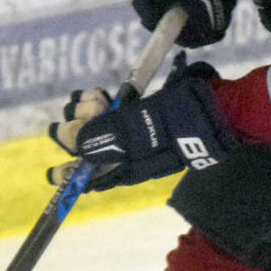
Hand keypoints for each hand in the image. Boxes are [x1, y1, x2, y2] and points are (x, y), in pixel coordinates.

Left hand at [58, 63, 234, 191]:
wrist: (220, 105)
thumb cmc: (184, 120)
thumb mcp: (145, 128)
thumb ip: (111, 136)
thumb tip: (78, 147)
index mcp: (133, 166)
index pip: (95, 177)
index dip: (71, 175)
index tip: (50, 174)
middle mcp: (133, 154)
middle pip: (93, 148)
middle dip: (77, 129)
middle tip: (67, 113)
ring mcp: (138, 134)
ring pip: (99, 126)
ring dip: (87, 110)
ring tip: (89, 96)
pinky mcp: (144, 114)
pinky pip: (113, 113)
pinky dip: (101, 103)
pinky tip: (98, 93)